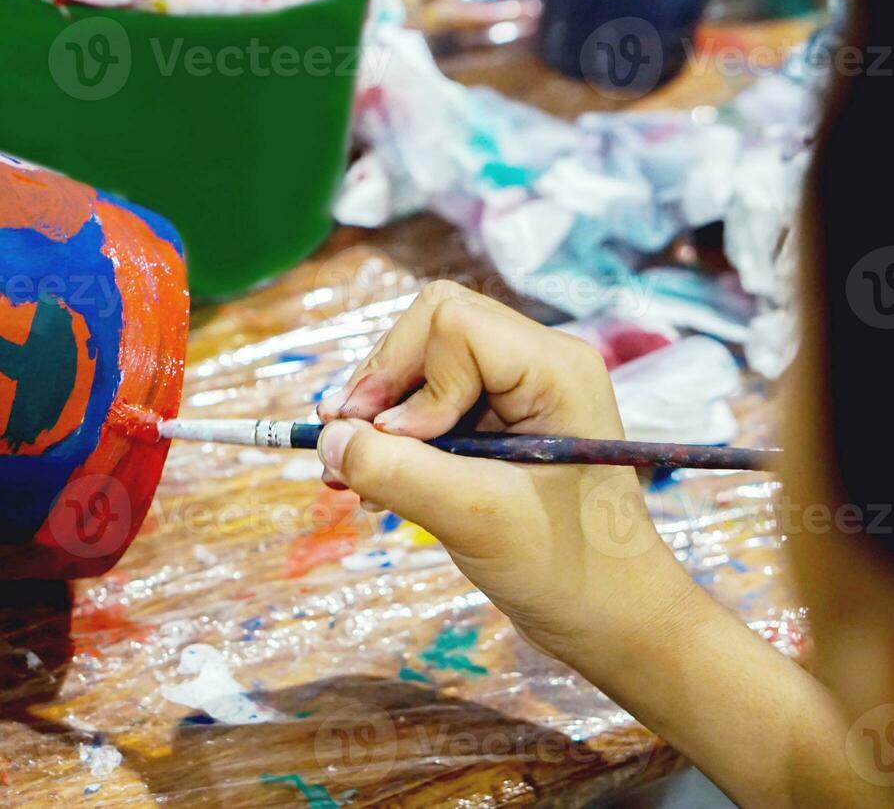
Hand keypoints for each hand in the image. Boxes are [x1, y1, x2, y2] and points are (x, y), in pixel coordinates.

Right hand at [316, 282, 700, 668]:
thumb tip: (329, 438)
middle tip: (348, 444)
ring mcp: (517, 391)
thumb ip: (396, 472)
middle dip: (381, 385)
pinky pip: (427, 400)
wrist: (613, 620)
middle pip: (429, 328)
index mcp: (554, 370)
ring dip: (379, 415)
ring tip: (353, 472)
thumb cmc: (568, 570)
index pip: (451, 323)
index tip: (394, 443)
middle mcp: (537, 364)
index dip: (408, 377)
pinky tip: (376, 479)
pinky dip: (393, 437)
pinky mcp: (497, 422)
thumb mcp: (474, 519)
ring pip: (420, 363)